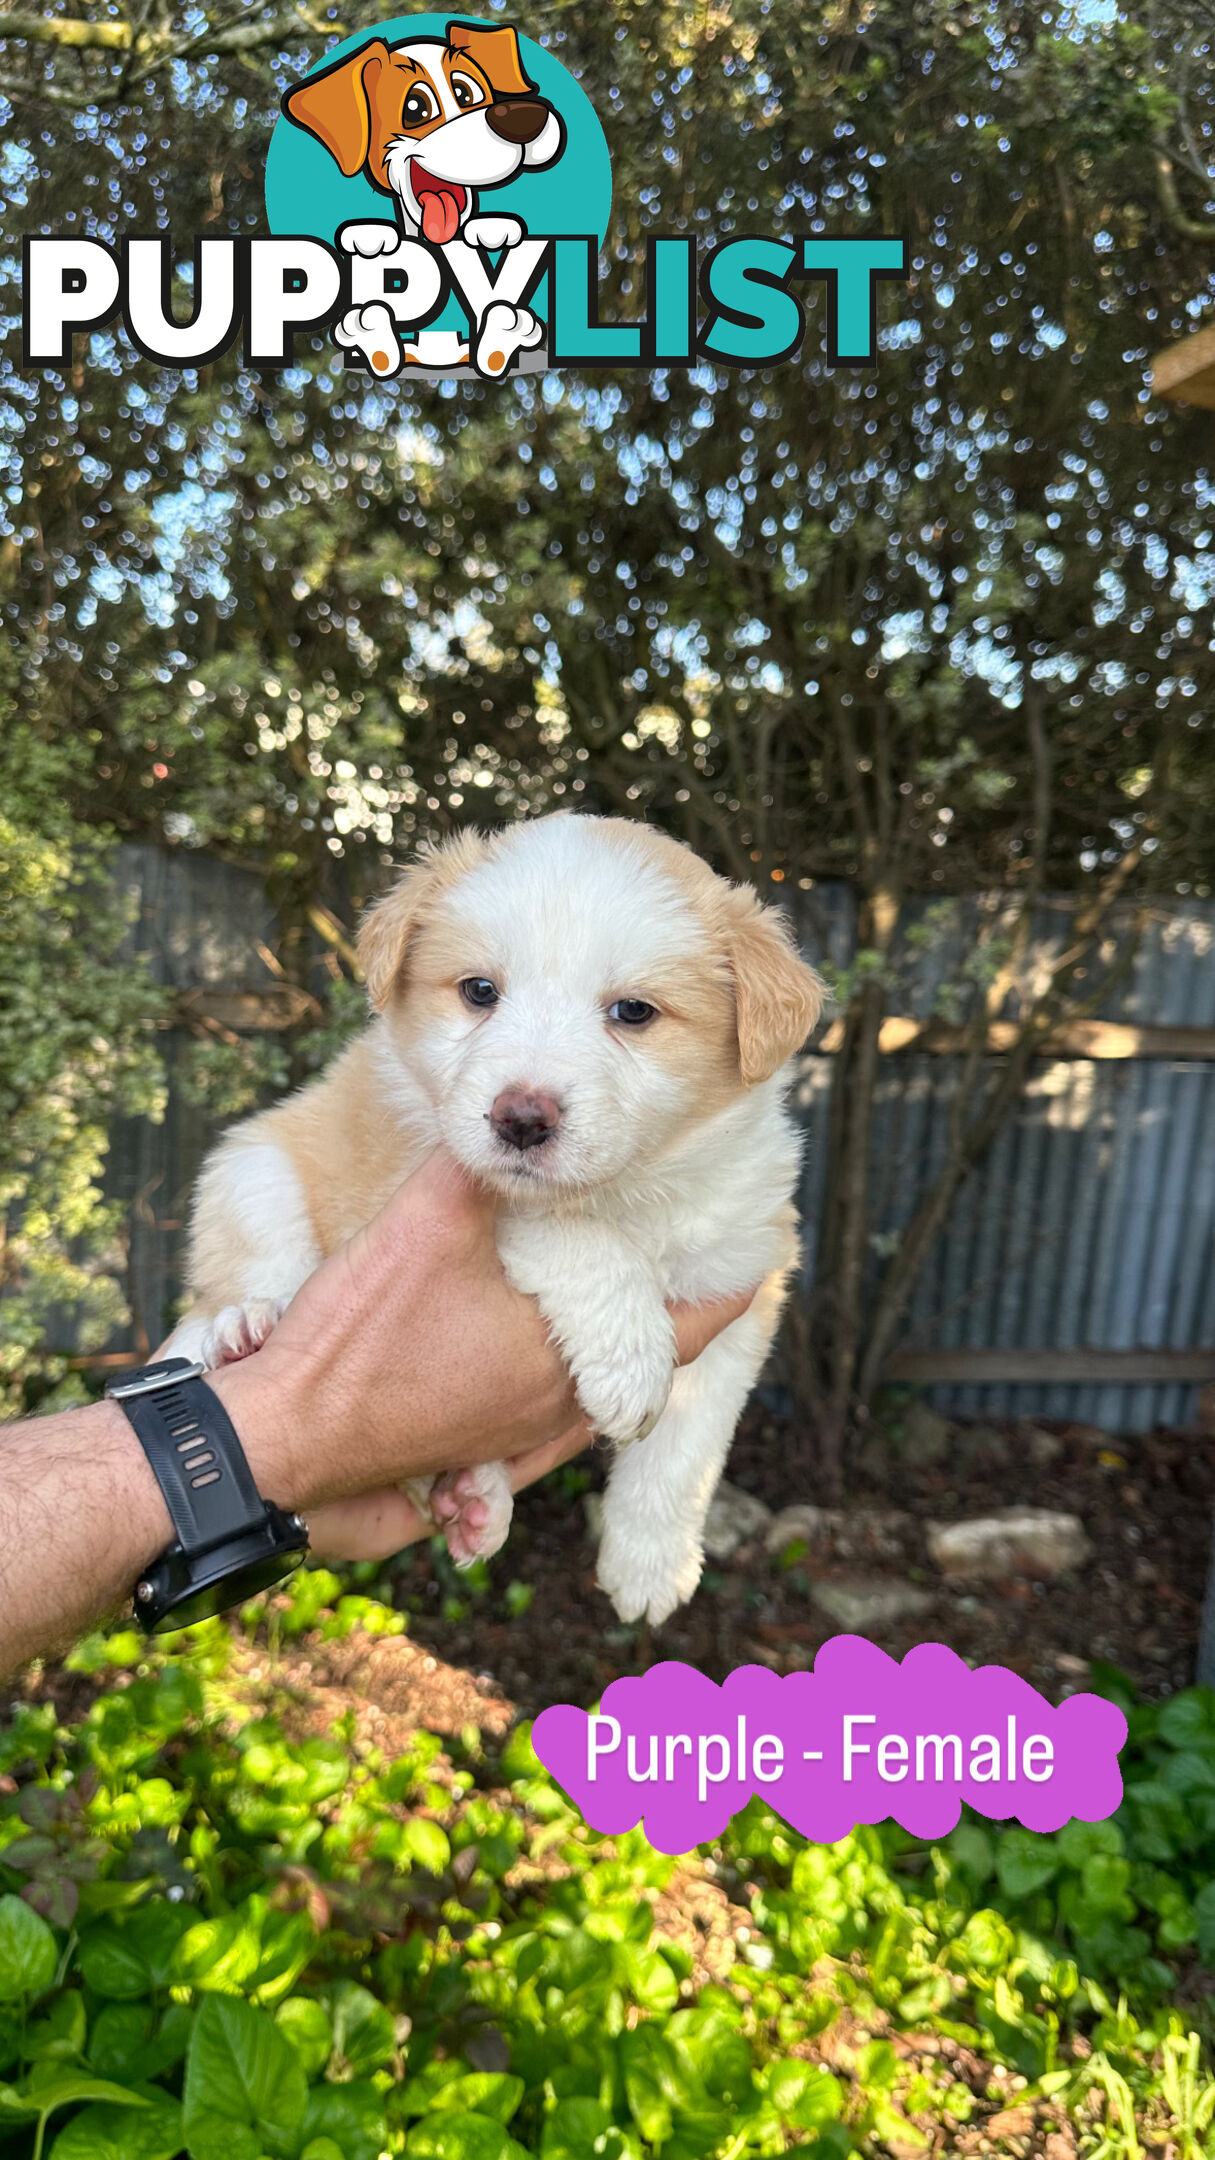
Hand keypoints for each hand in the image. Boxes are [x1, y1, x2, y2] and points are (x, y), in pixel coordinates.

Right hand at [209, 1153, 753, 1562]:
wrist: (283, 1440)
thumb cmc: (357, 1341)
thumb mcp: (423, 1226)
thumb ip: (476, 1167)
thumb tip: (510, 1118)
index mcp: (572, 1360)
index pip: (695, 1323)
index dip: (730, 1278)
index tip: (754, 1241)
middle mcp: (562, 1412)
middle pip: (652, 1355)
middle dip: (664, 1300)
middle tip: (672, 1245)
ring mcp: (520, 1442)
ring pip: (599, 1386)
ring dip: (612, 1338)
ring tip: (611, 1281)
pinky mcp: (479, 1457)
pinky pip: (551, 1415)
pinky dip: (565, 1371)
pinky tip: (537, 1335)